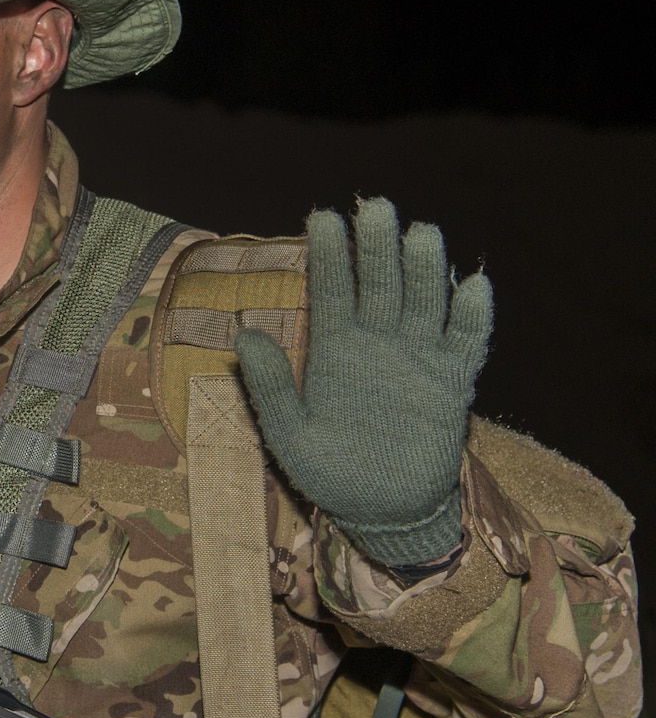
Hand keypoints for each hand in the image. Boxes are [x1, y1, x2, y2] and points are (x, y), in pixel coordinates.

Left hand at [235, 198, 490, 568]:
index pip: (331, 290)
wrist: (380, 511)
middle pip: (379, 283)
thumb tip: (243, 334)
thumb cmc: (327, 472)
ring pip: (423, 302)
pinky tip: (474, 286)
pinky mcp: (451, 384)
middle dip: (377, 246)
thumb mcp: (289, 434)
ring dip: (424, 269)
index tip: (321, 217)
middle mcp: (376, 343)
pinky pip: (466, 344)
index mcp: (334, 349)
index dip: (328, 254)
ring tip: (422, 233)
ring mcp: (416, 360)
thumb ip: (270, 386)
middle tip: (376, 206)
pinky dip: (472, 316)